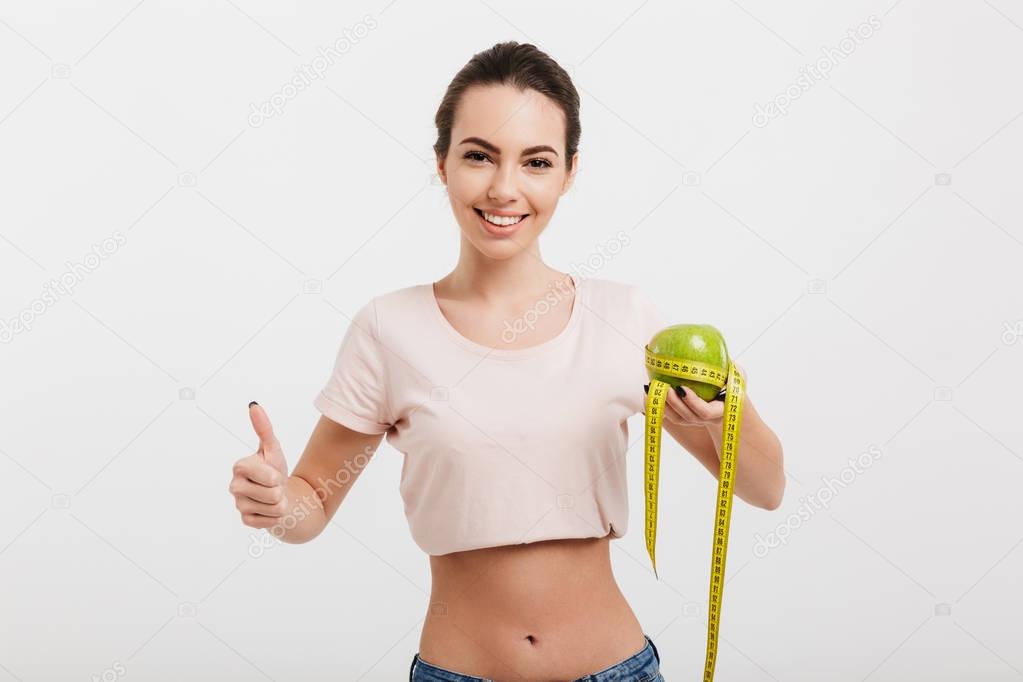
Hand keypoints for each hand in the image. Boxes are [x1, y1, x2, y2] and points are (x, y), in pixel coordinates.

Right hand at [229, 402, 289, 528]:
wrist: (280, 494)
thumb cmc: (275, 470)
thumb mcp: (273, 449)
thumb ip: (263, 428)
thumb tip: (254, 405)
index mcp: (239, 466)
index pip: (265, 475)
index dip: (275, 476)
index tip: (273, 473)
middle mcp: (234, 486)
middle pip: (272, 493)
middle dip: (279, 489)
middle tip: (274, 486)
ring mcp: (239, 504)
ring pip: (273, 507)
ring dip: (280, 503)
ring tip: (273, 496)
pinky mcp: (246, 520)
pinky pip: (270, 521)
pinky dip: (276, 515)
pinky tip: (269, 509)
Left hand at [648, 363, 746, 426]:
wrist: (725, 401)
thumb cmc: (731, 385)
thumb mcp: (737, 376)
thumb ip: (733, 369)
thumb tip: (724, 357)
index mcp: (718, 410)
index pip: (704, 412)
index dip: (693, 402)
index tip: (683, 388)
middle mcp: (702, 419)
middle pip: (686, 416)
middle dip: (673, 403)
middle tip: (664, 387)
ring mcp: (690, 420)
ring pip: (674, 417)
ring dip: (662, 404)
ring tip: (652, 388)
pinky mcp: (680, 417)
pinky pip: (666, 414)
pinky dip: (655, 404)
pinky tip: (647, 390)